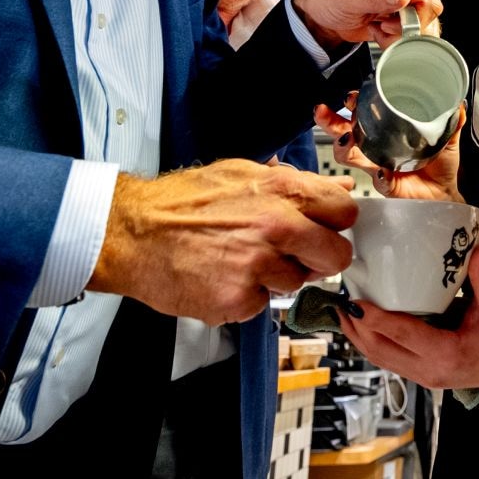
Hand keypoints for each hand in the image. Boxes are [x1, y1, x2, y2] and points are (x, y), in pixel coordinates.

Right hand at [87, 160, 357, 322]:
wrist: (133, 234)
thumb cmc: (182, 202)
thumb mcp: (241, 174)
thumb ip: (294, 183)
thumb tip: (339, 189)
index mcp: (281, 191)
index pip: (345, 212)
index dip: (335, 223)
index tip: (323, 228)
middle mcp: (277, 227)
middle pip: (336, 256)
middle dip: (319, 258)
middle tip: (292, 254)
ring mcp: (259, 266)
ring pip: (296, 283)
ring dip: (275, 277)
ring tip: (239, 260)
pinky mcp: (239, 299)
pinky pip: (262, 304)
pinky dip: (246, 297)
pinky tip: (222, 278)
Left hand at [291, 0, 441, 49]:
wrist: (319, 11)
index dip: (413, 18)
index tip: (390, 25)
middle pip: (427, 14)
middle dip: (405, 29)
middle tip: (381, 26)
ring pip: (421, 26)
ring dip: (398, 35)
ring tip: (377, 28)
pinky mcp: (401, 14)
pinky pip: (411, 33)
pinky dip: (395, 38)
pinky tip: (378, 30)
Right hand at [316, 92, 463, 200]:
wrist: (445, 192)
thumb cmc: (439, 163)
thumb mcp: (447, 137)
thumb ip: (452, 121)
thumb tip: (459, 102)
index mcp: (386, 131)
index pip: (363, 113)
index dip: (353, 104)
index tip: (350, 96)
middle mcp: (376, 148)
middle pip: (344, 132)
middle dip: (330, 121)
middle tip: (324, 112)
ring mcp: (377, 166)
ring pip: (350, 156)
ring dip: (344, 147)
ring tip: (347, 138)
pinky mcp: (387, 186)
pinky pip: (379, 181)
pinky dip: (380, 176)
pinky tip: (383, 172)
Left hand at [336, 245, 478, 390]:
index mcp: (448, 354)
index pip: (402, 335)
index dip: (374, 319)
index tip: (354, 302)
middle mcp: (431, 370)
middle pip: (381, 351)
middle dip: (355, 328)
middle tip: (340, 301)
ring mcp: (425, 376)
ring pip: (381, 359)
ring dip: (359, 338)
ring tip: (343, 313)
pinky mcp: (423, 374)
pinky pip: (389, 360)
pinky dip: (372, 344)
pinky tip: (363, 327)